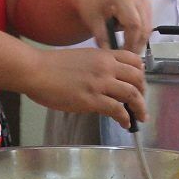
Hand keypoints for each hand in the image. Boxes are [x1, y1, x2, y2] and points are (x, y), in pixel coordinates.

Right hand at [25, 47, 146, 125]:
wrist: (36, 70)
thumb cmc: (51, 65)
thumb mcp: (81, 58)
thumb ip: (97, 66)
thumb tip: (105, 80)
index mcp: (103, 55)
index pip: (133, 60)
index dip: (140, 73)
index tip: (140, 82)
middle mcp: (106, 67)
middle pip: (137, 78)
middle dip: (142, 92)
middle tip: (140, 102)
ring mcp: (100, 83)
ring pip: (132, 94)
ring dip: (139, 107)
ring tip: (140, 116)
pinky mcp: (92, 100)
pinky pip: (117, 110)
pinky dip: (125, 118)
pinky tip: (125, 123)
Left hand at [72, 0, 152, 52]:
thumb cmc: (92, 5)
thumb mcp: (93, 22)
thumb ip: (102, 38)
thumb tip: (111, 53)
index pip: (134, 25)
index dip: (131, 42)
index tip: (123, 53)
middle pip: (144, 28)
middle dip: (136, 45)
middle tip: (125, 55)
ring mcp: (144, 2)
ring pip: (148, 29)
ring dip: (139, 42)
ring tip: (126, 49)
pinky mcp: (146, 7)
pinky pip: (148, 27)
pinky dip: (140, 37)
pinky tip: (129, 41)